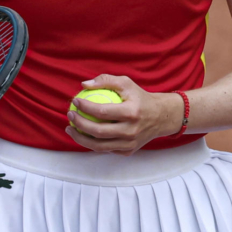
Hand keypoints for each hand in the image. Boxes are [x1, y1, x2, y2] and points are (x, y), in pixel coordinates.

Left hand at [65, 74, 183, 155]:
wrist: (161, 117)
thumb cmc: (139, 97)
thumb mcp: (126, 83)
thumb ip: (105, 80)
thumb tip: (84, 84)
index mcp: (132, 113)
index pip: (102, 112)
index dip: (85, 107)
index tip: (75, 100)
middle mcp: (132, 131)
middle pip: (99, 132)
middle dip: (79, 124)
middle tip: (70, 115)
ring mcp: (130, 144)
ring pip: (100, 146)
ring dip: (81, 138)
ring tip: (70, 129)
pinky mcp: (129, 151)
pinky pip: (106, 149)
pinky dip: (92, 143)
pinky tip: (82, 134)